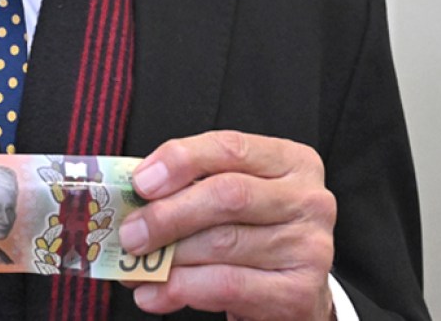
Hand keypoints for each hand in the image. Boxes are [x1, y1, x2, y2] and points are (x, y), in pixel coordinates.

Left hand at [118, 130, 335, 320]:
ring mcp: (309, 247)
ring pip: (223, 244)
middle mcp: (309, 199)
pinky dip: (182, 289)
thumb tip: (134, 198)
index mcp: (291, 161)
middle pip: (228, 195)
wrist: (292, 289)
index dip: (181, 160)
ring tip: (135, 267)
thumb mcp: (231, 197)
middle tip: (130, 233)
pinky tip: (155, 293)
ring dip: (169, 258)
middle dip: (169, 214)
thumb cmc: (254, 232)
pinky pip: (229, 286)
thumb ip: (192, 186)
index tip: (141, 182)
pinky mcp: (300, 292)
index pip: (231, 147)